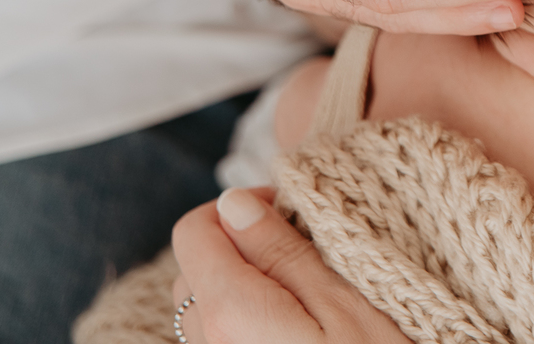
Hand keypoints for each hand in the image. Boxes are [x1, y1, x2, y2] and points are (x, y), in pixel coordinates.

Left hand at [172, 187, 406, 343]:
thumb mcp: (341, 300)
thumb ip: (280, 250)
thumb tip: (234, 204)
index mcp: (232, 312)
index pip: (193, 232)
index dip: (237, 208)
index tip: (284, 210)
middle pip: (192, 269)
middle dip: (236, 245)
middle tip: (298, 246)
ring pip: (202, 308)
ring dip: (238, 284)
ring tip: (298, 290)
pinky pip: (219, 342)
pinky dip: (243, 321)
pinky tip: (288, 328)